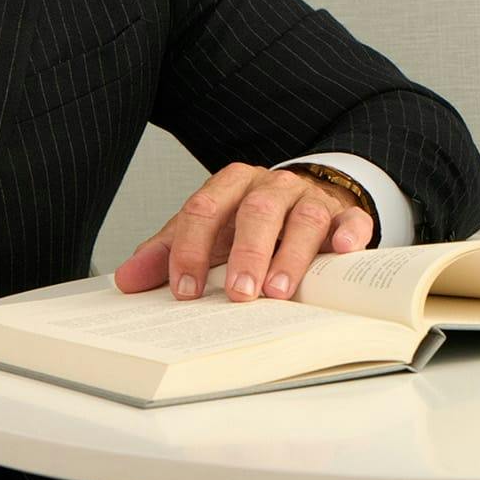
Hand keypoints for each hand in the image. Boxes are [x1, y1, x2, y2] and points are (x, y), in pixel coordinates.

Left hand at [112, 162, 372, 302]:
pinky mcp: (347, 214)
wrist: (309, 200)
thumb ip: (169, 253)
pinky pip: (352, 219)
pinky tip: (342, 251)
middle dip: (246, 252)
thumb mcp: (209, 234)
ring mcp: (312, 198)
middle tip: (238, 292)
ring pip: (304, 216)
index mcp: (231, 186)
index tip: (184, 290)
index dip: (191, 250)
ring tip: (279, 291)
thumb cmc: (252, 224)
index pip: (204, 211)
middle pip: (257, 210)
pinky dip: (349, 233)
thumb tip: (126, 280)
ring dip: (291, 253)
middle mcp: (272, 186)